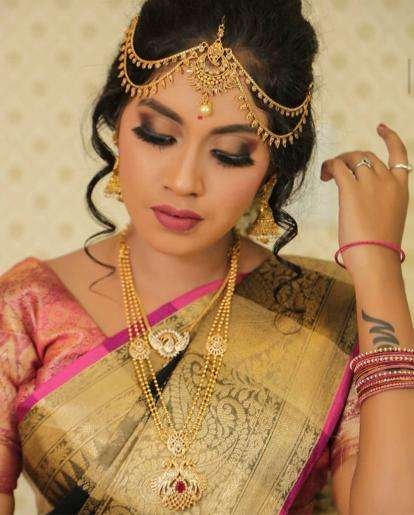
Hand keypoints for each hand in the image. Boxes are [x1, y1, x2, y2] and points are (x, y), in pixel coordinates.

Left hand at [320, 124, 409, 275]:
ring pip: (351, 158)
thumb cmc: (379, 248)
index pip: (400, 155)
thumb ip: (379, 205)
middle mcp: (388, 181)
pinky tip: (324, 175)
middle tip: (336, 171)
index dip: (390, 138)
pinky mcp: (352, 190)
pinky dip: (329, 167)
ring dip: (337, 162)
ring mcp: (371, 184)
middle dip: (350, 159)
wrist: (375, 258)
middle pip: (367, 156)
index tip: (380, 128)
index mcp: (401, 189)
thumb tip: (360, 206)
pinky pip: (338, 167)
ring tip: (327, 175)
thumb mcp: (387, 220)